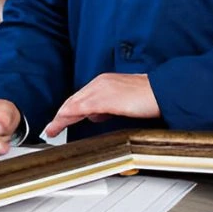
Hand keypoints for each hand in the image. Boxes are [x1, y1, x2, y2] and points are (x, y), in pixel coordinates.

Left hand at [44, 73, 159, 137]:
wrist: (162, 92)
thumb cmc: (148, 96)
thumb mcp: (123, 102)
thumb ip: (107, 107)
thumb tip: (95, 115)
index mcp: (104, 82)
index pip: (81, 97)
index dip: (68, 110)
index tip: (59, 120)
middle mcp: (100, 82)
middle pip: (74, 100)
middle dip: (61, 115)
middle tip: (50, 128)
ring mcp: (101, 89)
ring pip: (74, 104)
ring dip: (62, 117)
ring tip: (52, 129)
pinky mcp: (104, 99)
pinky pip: (80, 108)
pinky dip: (68, 116)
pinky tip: (61, 122)